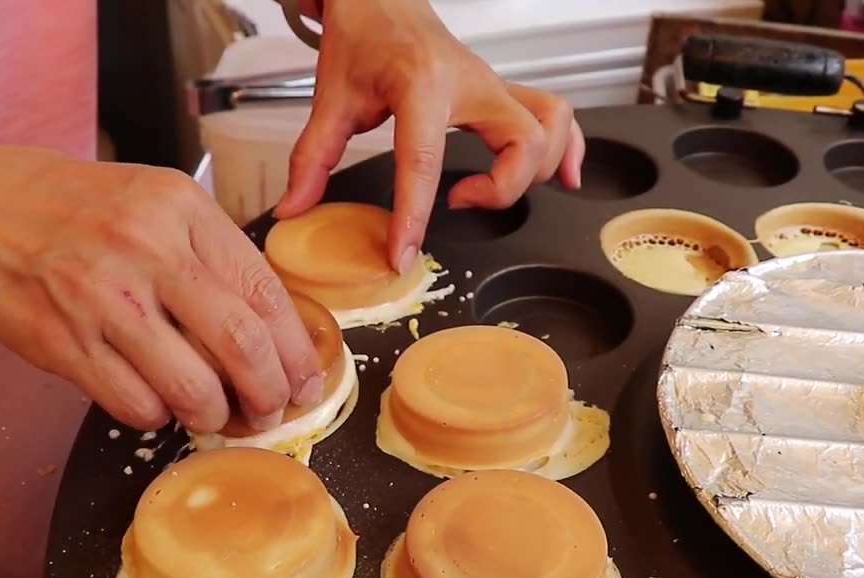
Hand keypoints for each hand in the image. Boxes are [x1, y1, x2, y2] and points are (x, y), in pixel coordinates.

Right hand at [0, 136, 322, 431]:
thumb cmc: (74, 211)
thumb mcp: (153, 202)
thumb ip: (210, 254)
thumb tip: (271, 331)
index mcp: (181, 209)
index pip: (265, 292)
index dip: (295, 351)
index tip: (306, 381)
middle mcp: (147, 249)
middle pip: (242, 345)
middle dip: (270, 394)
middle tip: (272, 412)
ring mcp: (102, 299)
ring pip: (193, 388)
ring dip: (215, 416)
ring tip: (214, 415)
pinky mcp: (63, 343)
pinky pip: (137, 404)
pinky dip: (158, 415)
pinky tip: (154, 401)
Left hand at [273, 0, 584, 272]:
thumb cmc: (363, 38)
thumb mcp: (331, 97)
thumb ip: (312, 157)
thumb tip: (293, 208)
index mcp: (421, 84)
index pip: (423, 160)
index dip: (414, 216)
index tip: (403, 253)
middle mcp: (471, 82)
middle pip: (524, 141)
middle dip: (502, 188)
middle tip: (459, 200)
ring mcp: (494, 85)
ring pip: (551, 127)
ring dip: (537, 170)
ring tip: (495, 192)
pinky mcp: (504, 91)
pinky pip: (557, 115)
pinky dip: (569, 147)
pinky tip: (564, 177)